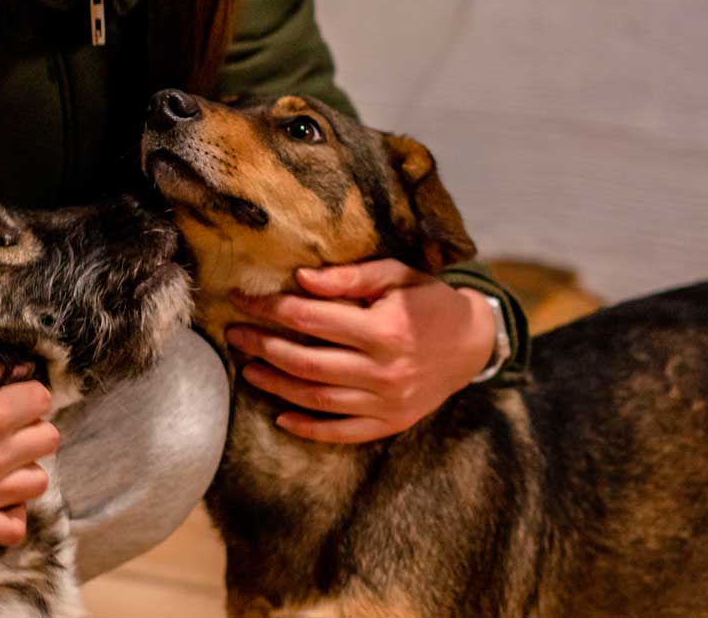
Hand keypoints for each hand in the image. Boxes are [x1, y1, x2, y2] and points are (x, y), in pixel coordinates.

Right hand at [0, 365, 58, 545]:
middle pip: (49, 439)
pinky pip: (13, 529)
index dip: (28, 395)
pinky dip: (11, 515)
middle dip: (32, 428)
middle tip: (7, 428)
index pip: (42, 399)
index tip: (11, 397)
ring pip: (38, 482)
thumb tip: (6, 366)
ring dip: (24, 469)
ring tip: (2, 463)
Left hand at [225, 259, 494, 443]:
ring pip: (317, 398)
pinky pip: (342, 432)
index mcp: (384, 329)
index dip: (269, 308)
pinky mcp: (391, 423)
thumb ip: (349, 277)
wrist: (474, 343)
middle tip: (233, 335)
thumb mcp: (396, 275)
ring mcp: (387, 402)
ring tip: (247, 369)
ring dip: (275, 385)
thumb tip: (299, 279)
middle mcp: (384, 370)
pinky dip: (309, 428)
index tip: (241, 299)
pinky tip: (281, 417)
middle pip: (305, 361)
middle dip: (262, 346)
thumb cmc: (428, 301)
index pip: (309, 318)